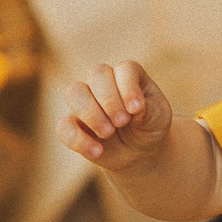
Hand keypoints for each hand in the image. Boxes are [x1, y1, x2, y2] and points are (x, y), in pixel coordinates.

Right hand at [60, 63, 174, 167]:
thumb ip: (147, 109)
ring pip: (74, 93)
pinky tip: (97, 151)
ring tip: (108, 134)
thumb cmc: (150, 125)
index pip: (124, 70)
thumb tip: (132, 108)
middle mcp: (104, 82)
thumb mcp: (158, 118)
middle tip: (122, 122)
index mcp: (129, 75)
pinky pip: (63, 127)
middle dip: (109, 99)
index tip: (136, 109)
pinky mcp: (73, 124)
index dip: (128, 87)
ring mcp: (86, 101)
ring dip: (90, 113)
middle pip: (97, 74)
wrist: (140, 151)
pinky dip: (78, 139)